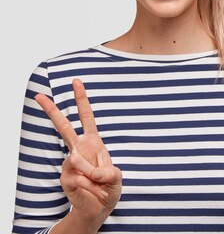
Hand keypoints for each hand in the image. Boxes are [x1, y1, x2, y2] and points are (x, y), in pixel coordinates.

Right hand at [35, 79, 121, 225]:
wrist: (99, 207)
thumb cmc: (108, 187)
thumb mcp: (116, 177)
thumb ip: (108, 171)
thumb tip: (88, 168)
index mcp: (93, 143)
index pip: (87, 118)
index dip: (82, 100)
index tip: (76, 82)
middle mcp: (79, 149)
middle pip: (63, 127)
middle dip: (52, 111)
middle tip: (39, 95)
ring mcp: (69, 163)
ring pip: (77, 160)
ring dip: (92, 173)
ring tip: (97, 182)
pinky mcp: (64, 177)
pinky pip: (77, 177)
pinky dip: (87, 184)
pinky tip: (90, 188)